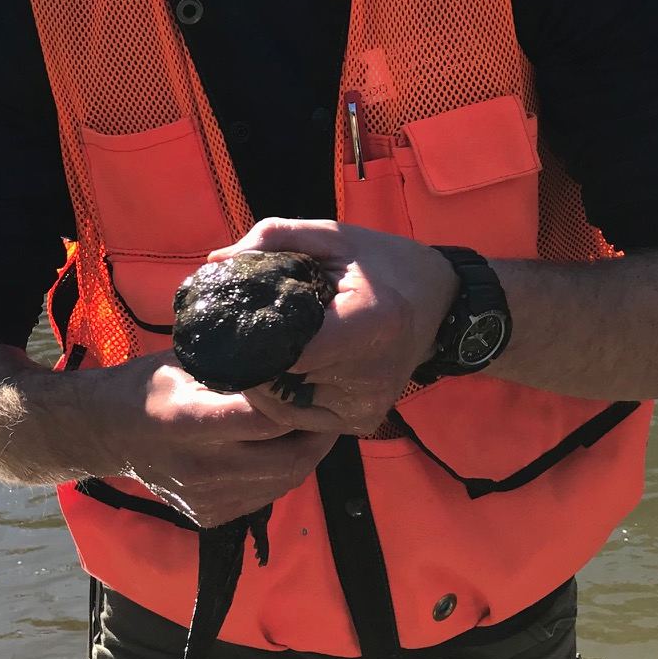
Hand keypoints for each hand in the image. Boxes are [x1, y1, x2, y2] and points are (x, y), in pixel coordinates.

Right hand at [95, 352, 333, 528]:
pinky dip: (280, 475)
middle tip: (330, 413)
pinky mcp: (209, 516)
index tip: (317, 390)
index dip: (301, 406)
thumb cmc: (149, 386)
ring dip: (305, 457)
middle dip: (318, 437)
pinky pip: (264, 498)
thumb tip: (290, 360)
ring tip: (313, 430)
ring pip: (282, 483)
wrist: (108, 434)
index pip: (267, 420)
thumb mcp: (187, 362)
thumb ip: (236, 365)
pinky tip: (280, 452)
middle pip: (286, 460)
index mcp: (189, 420)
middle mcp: (200, 467)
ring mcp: (205, 498)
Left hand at [207, 219, 460, 436]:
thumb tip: (216, 263)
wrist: (441, 303)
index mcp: (368, 323)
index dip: (249, 339)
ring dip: (262, 382)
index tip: (229, 323)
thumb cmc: (384, 263)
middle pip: (278, 379)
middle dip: (250, 360)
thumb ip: (275, 239)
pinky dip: (283, 396)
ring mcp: (366, 405)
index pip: (284, 349)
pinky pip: (301, 417)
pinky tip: (284, 369)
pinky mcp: (361, 421)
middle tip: (236, 338)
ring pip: (281, 406)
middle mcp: (370, 374)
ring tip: (259, 352)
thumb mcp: (333, 237)